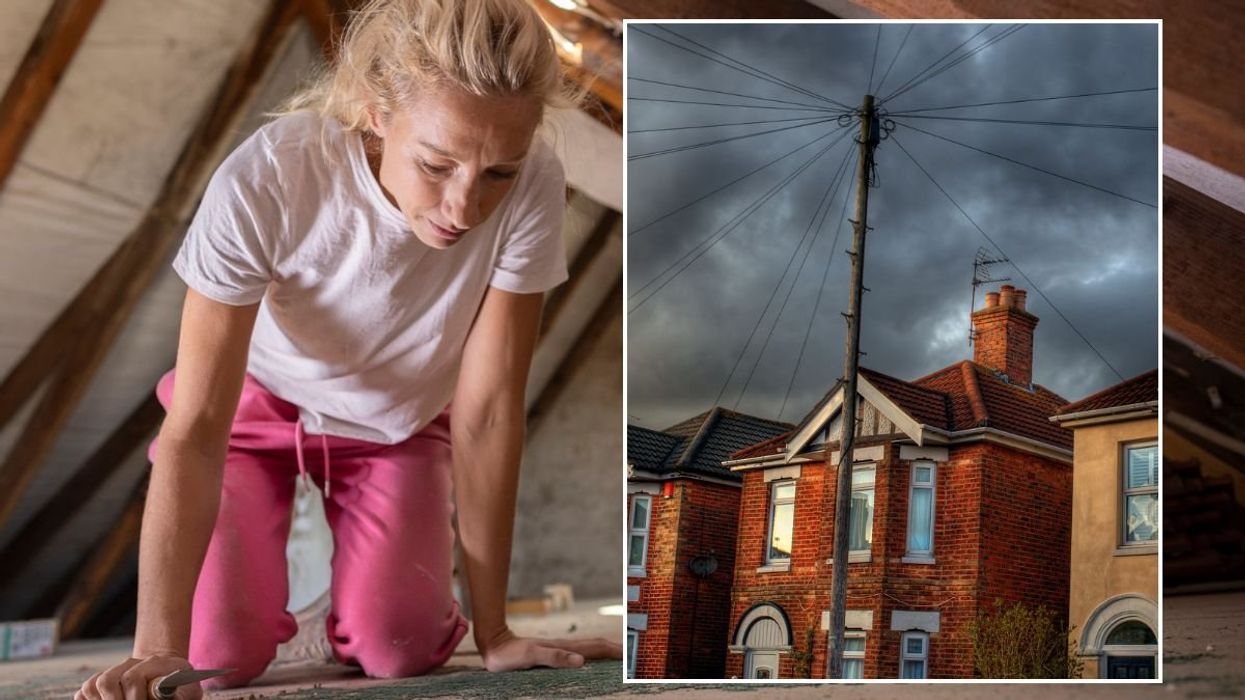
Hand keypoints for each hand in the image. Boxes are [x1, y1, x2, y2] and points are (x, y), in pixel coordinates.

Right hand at [74, 654, 200, 699]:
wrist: (168, 676)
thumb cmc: (181, 689)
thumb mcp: (188, 691)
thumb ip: (179, 696)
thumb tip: (167, 697)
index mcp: (154, 663)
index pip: (132, 678)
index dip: (133, 698)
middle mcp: (130, 664)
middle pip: (106, 681)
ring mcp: (114, 671)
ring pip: (93, 685)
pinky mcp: (101, 682)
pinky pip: (84, 691)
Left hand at [479, 627, 623, 671]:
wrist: (493, 644)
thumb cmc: (510, 654)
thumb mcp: (532, 656)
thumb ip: (555, 657)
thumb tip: (581, 660)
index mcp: (564, 647)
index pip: (596, 647)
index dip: (614, 651)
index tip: (631, 656)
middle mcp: (564, 647)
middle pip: (596, 647)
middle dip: (616, 651)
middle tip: (633, 658)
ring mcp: (558, 650)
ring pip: (588, 650)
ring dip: (605, 654)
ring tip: (619, 660)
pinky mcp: (551, 654)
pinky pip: (577, 656)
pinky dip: (590, 658)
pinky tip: (590, 663)